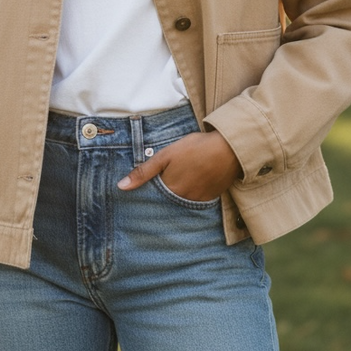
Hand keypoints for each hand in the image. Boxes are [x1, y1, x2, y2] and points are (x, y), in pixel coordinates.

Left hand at [117, 130, 240, 201]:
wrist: (230, 148)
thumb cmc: (196, 148)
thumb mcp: (166, 155)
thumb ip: (144, 172)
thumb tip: (121, 186)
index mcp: (170, 191)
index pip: (152, 200)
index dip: (148, 195)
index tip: (143, 194)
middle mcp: (184, 201)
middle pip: (167, 203)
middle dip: (161, 198)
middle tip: (162, 187)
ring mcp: (199, 201)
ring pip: (181, 202)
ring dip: (177, 196)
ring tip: (178, 182)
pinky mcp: (211, 198)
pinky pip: (196, 201)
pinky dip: (191, 194)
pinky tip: (192, 182)